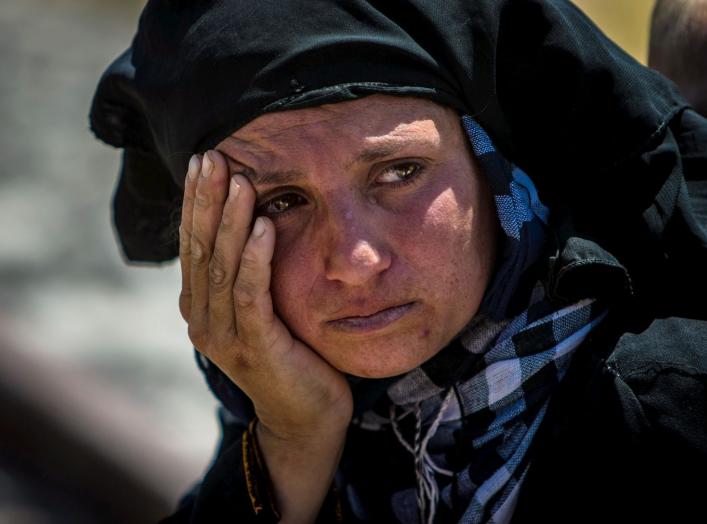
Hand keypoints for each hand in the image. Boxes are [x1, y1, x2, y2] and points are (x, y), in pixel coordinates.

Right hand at [178, 150, 352, 438]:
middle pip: (201, 247)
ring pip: (222, 266)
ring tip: (239, 180)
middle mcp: (203, 317)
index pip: (194, 242)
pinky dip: (255, 258)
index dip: (197, 201)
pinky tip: (263, 225)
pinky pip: (251, 294)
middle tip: (212, 155)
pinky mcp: (254, 346)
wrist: (305, 415)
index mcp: (201, 304)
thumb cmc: (290, 353)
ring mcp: (224, 334)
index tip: (204, 160)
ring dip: (230, 220)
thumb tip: (254, 220)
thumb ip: (248, 274)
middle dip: (206, 199)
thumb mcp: (262, 308)